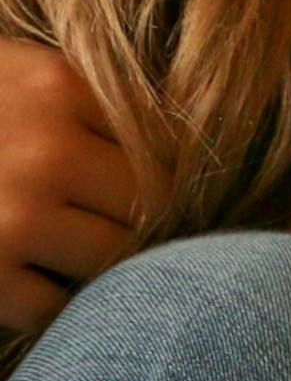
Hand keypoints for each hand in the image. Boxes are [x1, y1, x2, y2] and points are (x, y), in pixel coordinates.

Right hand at [0, 38, 144, 335]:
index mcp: (58, 89)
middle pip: (149, 205)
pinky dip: (42, 301)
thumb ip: (80, 98)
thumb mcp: (9, 75)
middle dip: (134, 222)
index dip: (164, 174)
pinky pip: (52, 306)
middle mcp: (46, 150)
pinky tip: (15, 275)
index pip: (164, 143)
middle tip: (106, 225)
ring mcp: (12, 217)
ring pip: (111, 260)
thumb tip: (183, 138)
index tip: (152, 189)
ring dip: (93, 265)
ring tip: (60, 248)